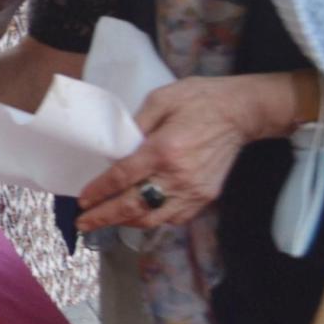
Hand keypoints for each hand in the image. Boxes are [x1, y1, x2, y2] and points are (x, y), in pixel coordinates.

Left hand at [75, 74, 288, 232]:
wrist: (241, 112)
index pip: (122, 177)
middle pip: (134, 206)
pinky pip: (175, 218)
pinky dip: (154, 220)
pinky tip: (140, 215)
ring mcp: (194, 190)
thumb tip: (115, 147)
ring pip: (154, 219)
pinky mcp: (206, 196)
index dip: (100, 191)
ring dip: (127, 223)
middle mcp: (178, 176)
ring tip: (107, 221)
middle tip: (84, 223)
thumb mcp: (160, 100)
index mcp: (163, 150)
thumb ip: (135, 125)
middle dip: (105, 217)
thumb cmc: (199, 100)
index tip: (83, 200)